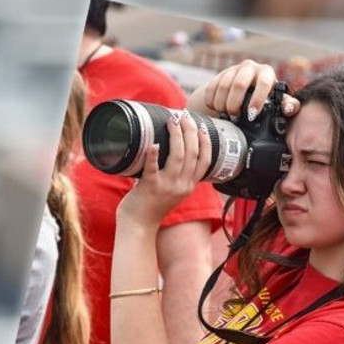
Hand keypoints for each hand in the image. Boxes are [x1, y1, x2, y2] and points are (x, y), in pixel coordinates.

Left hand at [119, 110, 206, 225]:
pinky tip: (154, 144)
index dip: (206, 142)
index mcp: (189, 186)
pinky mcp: (149, 187)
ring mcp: (166, 186)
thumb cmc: (151, 206)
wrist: (138, 226)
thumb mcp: (172, 192)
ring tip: (172, 122)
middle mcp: (181, 186)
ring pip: (177, 157)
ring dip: (176, 136)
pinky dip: (154, 155)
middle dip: (191, 132)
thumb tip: (171, 151)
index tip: (202, 127)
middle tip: (185, 117)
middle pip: (192, 154)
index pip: (205, 160)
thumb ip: (177, 176)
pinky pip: (153, 168)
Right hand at [192, 58, 299, 120]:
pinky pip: (211, 88)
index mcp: (266, 72)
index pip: (263, 82)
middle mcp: (249, 67)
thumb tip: (289, 109)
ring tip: (226, 114)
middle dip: (235, 104)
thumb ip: (287, 106)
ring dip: (222, 104)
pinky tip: (216, 108)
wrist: (243, 92)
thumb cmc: (264, 98)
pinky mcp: (218, 75)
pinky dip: (212, 102)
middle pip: (239, 84)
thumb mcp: (276, 102)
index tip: (251, 115)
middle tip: (235, 116)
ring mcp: (232, 70)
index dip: (257, 99)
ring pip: (223, 87)